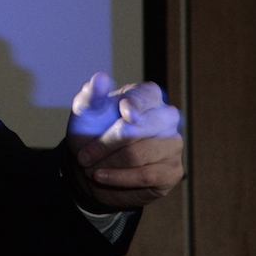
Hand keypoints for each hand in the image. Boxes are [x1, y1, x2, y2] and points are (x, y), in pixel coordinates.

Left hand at [67, 72, 182, 208]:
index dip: (134, 104)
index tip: (125, 113)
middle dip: (105, 144)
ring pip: (137, 155)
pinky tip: (101, 177)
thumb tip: (100, 78)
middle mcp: (167, 117)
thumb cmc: (91, 130)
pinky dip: (118, 177)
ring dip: (107, 163)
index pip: (145, 96)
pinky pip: (145, 176)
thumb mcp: (85, 111)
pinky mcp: (172, 171)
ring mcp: (173, 144)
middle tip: (82, 156)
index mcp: (148, 95)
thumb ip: (92, 95)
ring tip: (90, 167)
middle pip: (137, 130)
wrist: (92, 165)